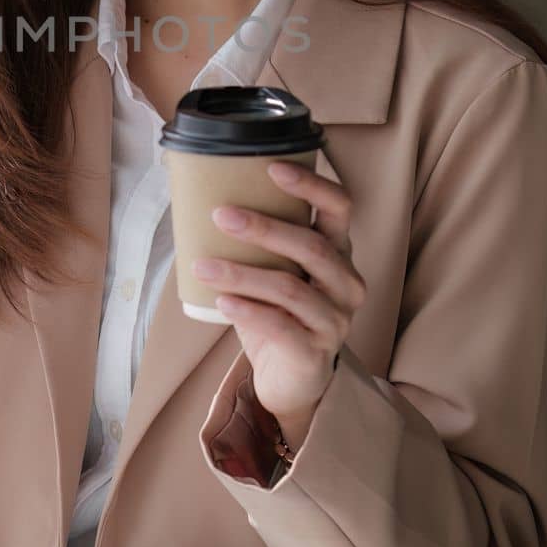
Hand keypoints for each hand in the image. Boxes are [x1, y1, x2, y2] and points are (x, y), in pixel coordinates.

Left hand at [191, 161, 365, 428]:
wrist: (290, 379)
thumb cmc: (277, 314)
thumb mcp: (274, 272)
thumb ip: (256, 244)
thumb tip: (200, 201)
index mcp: (339, 253)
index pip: (340, 208)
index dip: (311, 186)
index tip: (272, 167)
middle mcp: (346, 283)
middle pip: (312, 247)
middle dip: (264, 228)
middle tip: (221, 215)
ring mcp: (336, 320)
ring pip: (290, 288)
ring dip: (242, 274)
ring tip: (203, 266)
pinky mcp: (316, 353)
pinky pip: (281, 327)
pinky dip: (248, 311)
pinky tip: (221, 302)